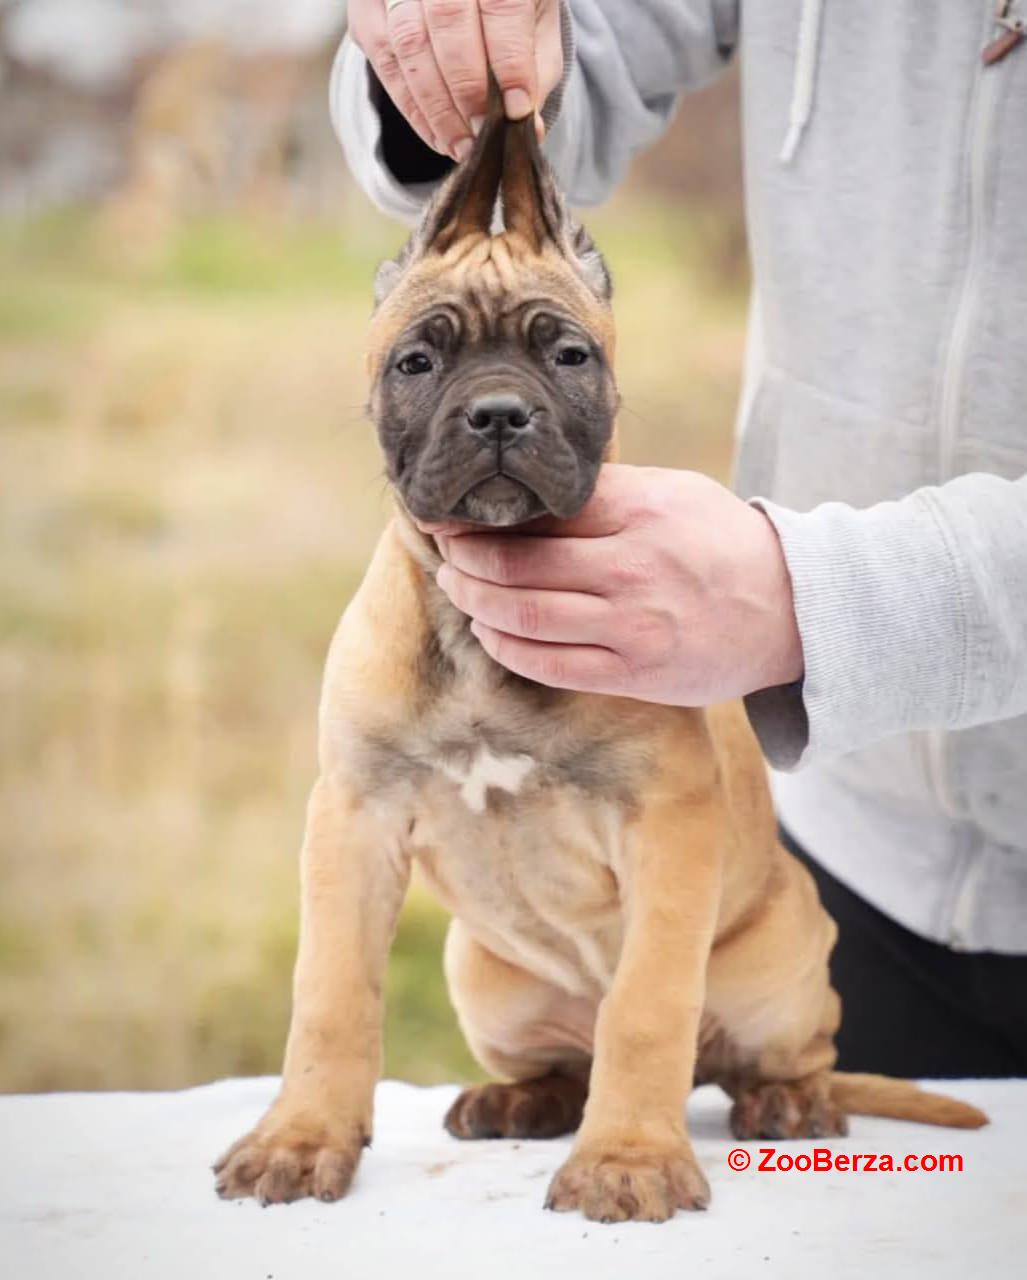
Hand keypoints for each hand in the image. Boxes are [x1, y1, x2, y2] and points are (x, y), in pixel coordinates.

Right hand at [348, 0, 562, 160]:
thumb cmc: (506, 8)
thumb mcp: (536, 28)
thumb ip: (536, 71)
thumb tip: (528, 126)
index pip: (501, 5)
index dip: (509, 61)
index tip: (516, 111)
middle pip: (448, 20)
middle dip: (466, 88)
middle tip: (481, 133)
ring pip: (408, 42)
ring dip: (435, 105)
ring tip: (459, 143)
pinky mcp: (367, 4)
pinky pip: (382, 56)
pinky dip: (409, 104)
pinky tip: (435, 134)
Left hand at [423, 464, 803, 704]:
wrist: (790, 610)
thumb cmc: (721, 543)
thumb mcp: (674, 494)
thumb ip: (607, 494)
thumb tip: (528, 496)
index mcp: (643, 513)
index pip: (542, 511)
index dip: (484, 515)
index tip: (452, 515)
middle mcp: (634, 569)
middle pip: (520, 564)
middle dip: (467, 559)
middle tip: (446, 553)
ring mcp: (634, 627)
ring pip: (525, 616)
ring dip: (477, 602)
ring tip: (459, 589)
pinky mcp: (635, 673)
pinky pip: (550, 666)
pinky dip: (508, 648)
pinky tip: (491, 631)